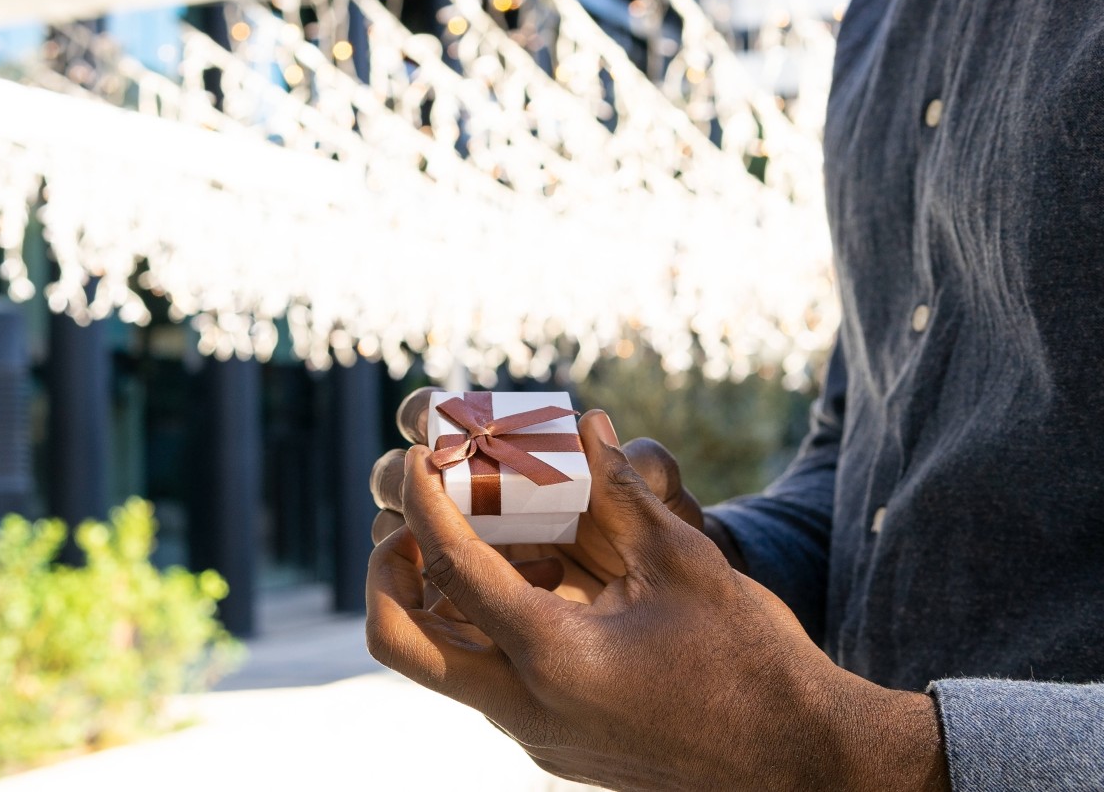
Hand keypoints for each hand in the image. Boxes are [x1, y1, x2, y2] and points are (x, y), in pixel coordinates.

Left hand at [366, 413, 948, 790]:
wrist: (796, 759)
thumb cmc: (751, 660)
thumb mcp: (685, 563)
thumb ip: (622, 491)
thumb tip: (588, 428)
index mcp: (554, 656)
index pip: (455, 568)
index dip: (425, 502)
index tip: (421, 459)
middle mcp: (525, 707)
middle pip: (399, 640)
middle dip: (388, 571)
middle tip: (413, 523)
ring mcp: (534, 735)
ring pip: (437, 666)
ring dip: (432, 600)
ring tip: (471, 542)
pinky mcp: (552, 744)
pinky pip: (485, 682)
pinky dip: (481, 628)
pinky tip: (534, 585)